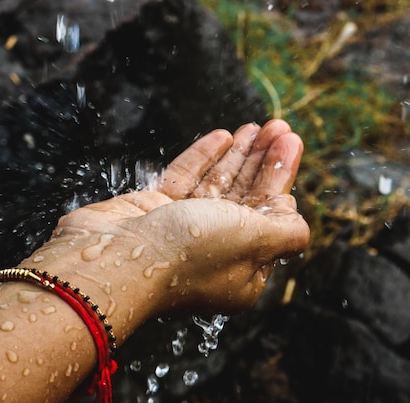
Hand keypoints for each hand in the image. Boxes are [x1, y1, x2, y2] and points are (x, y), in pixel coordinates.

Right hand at [19, 119, 308, 333]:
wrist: (112, 259)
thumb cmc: (187, 253)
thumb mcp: (254, 241)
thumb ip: (286, 231)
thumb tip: (297, 221)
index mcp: (242, 270)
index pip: (271, 215)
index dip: (282, 176)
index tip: (291, 143)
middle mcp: (213, 253)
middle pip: (246, 198)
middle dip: (263, 160)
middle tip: (278, 125)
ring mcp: (180, 231)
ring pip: (217, 186)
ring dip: (239, 155)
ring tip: (256, 126)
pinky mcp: (152, 213)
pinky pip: (184, 180)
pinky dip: (203, 158)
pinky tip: (222, 136)